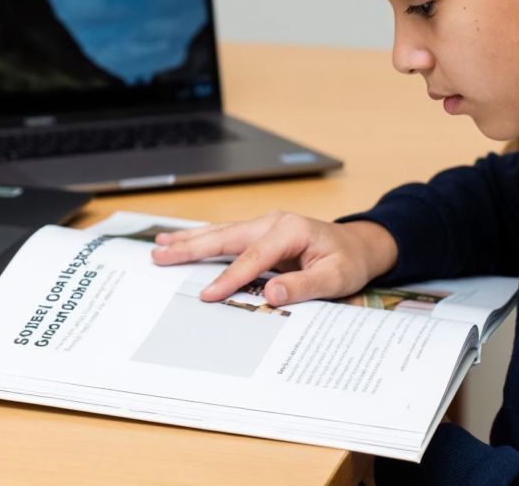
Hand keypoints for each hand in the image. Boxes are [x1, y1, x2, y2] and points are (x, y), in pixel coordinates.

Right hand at [149, 211, 397, 306]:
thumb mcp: (335, 278)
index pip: (252, 257)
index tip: (208, 295)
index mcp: (290, 230)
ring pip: (221, 232)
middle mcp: (272, 222)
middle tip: (160, 255)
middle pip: (225, 236)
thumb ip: (303, 286)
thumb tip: (270, 293)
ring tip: (160, 245)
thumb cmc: (349, 262)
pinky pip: (227, 236)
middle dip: (191, 247)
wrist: (359, 246)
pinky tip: (181, 240)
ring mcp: (264, 224)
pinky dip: (202, 239)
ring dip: (190, 240)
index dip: (229, 277)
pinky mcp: (260, 232)